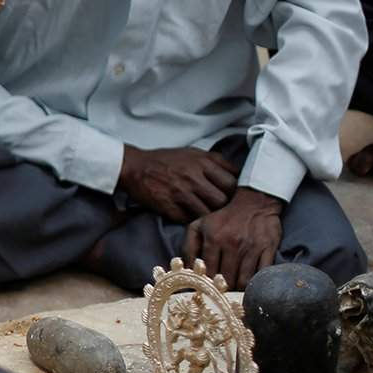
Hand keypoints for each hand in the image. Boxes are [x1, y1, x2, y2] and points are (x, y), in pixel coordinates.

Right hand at [118, 145, 238, 222]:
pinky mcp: (167, 206)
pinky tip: (188, 215)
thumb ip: (216, 161)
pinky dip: (190, 220)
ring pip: (206, 213)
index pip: (231, 183)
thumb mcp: (193, 153)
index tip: (229, 196)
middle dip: (222, 207)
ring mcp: (180, 193)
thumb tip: (238, 173)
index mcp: (202, 162)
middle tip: (218, 209)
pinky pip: (187, 219)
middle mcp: (193, 177)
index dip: (233, 192)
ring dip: (207, 215)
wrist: (134, 167)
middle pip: (221, 201)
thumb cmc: (165, 160)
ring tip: (204, 214)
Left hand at [185, 187, 283, 289]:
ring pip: (244, 280)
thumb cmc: (223, 217)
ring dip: (239, 288)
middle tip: (223, 293)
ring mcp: (252, 247)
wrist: (254, 201)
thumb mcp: (198, 226)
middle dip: (224, 289)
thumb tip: (186, 269)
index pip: (209, 272)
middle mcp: (232, 244)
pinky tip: (251, 283)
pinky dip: (257, 282)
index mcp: (213, 239)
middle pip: (227, 279)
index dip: (208, 285)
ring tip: (235, 290)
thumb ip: (189, 247)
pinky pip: (262, 272)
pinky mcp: (269, 248)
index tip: (208, 291)